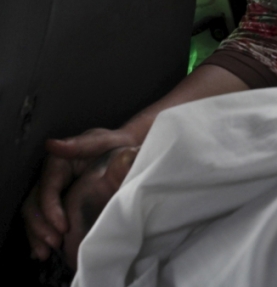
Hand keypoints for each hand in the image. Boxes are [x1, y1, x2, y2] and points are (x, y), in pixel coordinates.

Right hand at [22, 128, 137, 260]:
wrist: (126, 150)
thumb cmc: (114, 144)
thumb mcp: (101, 141)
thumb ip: (79, 144)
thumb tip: (52, 145)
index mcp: (57, 163)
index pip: (47, 188)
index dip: (50, 208)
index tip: (62, 226)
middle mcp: (50, 178)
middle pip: (34, 204)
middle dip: (40, 226)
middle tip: (54, 243)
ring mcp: (53, 192)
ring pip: (35, 215)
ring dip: (37, 235)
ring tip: (45, 252)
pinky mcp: (58, 203)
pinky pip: (43, 220)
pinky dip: (41, 236)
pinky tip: (43, 251)